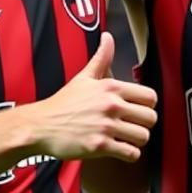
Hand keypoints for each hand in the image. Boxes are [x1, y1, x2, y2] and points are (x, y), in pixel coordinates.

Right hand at [24, 33, 157, 162]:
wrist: (40, 126)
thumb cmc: (62, 103)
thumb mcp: (84, 77)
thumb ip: (102, 58)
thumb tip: (108, 37)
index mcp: (111, 87)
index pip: (150, 97)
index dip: (148, 105)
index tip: (139, 110)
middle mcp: (111, 105)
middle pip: (151, 118)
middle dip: (145, 124)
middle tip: (134, 126)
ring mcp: (105, 126)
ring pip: (143, 136)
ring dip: (138, 141)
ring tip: (127, 139)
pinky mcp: (99, 146)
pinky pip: (131, 154)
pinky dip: (129, 155)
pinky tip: (120, 150)